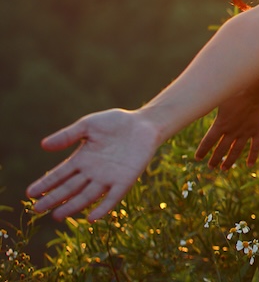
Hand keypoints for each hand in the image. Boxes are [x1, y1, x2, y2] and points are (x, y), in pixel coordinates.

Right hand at [27, 109, 158, 221]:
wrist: (145, 124)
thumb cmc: (116, 123)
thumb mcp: (89, 125)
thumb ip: (68, 135)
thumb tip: (43, 145)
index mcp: (82, 159)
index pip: (60, 174)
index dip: (46, 184)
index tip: (30, 193)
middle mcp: (92, 172)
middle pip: (70, 188)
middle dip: (53, 199)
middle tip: (37, 209)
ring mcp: (108, 178)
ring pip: (87, 196)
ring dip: (72, 206)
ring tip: (57, 216)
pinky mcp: (125, 180)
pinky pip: (113, 197)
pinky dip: (103, 207)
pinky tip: (92, 218)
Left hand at [193, 91, 258, 169]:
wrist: (257, 88)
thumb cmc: (237, 88)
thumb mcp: (219, 97)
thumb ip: (210, 104)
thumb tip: (197, 103)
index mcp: (221, 124)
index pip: (207, 142)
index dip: (202, 151)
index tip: (198, 158)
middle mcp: (232, 131)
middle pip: (221, 149)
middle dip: (215, 159)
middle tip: (211, 166)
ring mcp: (246, 132)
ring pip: (236, 151)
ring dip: (229, 161)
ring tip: (224, 168)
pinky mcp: (258, 130)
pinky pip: (255, 147)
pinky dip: (252, 156)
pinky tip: (249, 165)